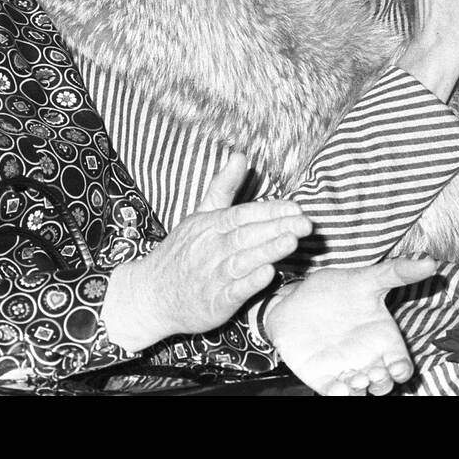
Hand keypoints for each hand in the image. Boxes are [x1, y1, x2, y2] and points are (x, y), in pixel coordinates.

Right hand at [103, 152, 310, 350]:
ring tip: (292, 241)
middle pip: (247, 235)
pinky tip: (269, 273)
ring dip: (267, 250)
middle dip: (278, 227)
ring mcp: (212, 276)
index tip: (296, 207)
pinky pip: (233, 292)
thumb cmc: (182, 252)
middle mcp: (211, 248)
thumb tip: (240, 155)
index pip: (244, 214)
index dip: (271, 210)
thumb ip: (223, 187)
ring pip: (242, 261)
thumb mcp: (200, 215)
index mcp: (210, 225)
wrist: (151, 295)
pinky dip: (250, 282)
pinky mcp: (214, 303)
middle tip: (307, 223)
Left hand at [265, 256, 436, 395]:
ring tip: (356, 381)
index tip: (398, 368)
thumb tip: (430, 262)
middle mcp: (368, 359)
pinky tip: (338, 388)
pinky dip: (339, 395)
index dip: (402, 371)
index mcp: (384, 339)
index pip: (401, 365)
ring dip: (361, 392)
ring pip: (360, 392)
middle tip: (374, 375)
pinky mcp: (323, 378)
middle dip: (383, 385)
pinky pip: (334, 394)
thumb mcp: (367, 278)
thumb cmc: (339, 288)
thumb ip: (397, 272)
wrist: (298, 297)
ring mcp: (346, 370)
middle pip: (384, 384)